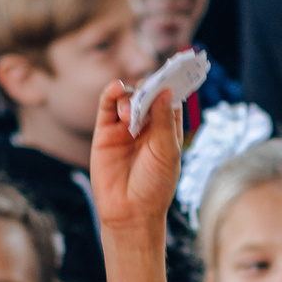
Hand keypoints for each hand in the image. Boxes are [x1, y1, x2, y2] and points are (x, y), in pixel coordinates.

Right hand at [89, 78, 182, 241]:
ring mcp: (125, 128)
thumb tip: (164, 90)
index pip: (170, 99)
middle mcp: (146, 126)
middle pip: (147, 94)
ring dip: (129, 98)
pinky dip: (111, 94)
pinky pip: (106, 107)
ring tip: (128, 115)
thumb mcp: (166, 153)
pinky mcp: (105, 133)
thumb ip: (164, 121)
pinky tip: (115, 88)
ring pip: (127, 98)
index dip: (171, 84)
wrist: (130, 212)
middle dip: (149, 88)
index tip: (176, 68)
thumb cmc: (155, 187)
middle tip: (149, 89)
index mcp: (167, 129)